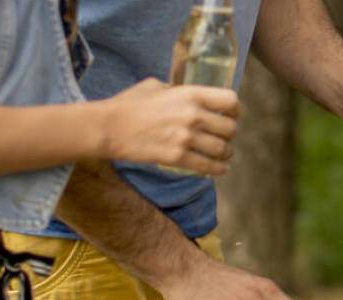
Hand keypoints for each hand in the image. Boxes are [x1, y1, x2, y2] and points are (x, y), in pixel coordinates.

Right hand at [98, 79, 239, 175]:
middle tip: (224, 138)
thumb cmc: (128, 104)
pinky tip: (220, 169)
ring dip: (226, 154)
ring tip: (223, 154)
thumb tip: (186, 96)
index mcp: (190, 94)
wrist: (108, 127)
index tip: (231, 116)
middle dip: (229, 135)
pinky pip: (208, 166)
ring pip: (222, 150)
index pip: (230, 101)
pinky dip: (218, 169)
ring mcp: (186, 137)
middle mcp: (193, 115)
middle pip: (230, 129)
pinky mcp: (177, 157)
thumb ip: (175, 91)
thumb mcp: (154, 86)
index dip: (234, 110)